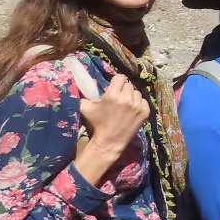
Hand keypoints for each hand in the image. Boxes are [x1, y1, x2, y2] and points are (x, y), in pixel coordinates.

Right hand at [68, 63, 148, 185]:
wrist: (109, 141)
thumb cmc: (96, 124)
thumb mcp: (85, 109)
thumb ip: (80, 96)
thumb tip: (74, 84)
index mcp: (112, 95)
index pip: (120, 77)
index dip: (117, 82)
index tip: (114, 88)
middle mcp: (126, 98)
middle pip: (128, 85)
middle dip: (123, 90)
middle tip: (118, 98)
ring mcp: (137, 105)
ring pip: (136, 92)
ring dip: (131, 96)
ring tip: (125, 105)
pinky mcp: (145, 112)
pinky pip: (143, 100)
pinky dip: (139, 104)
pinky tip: (131, 111)